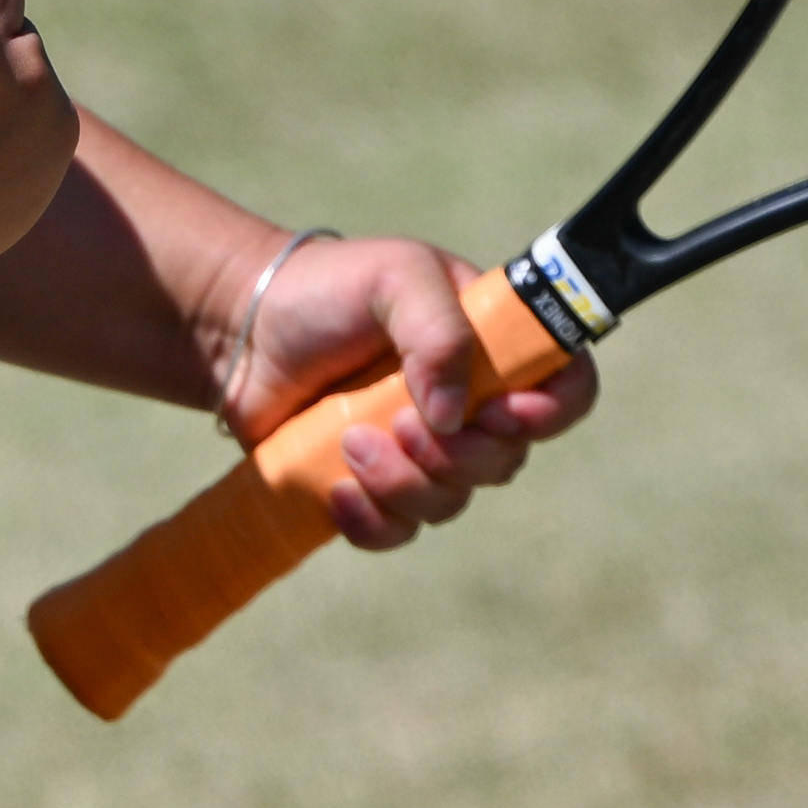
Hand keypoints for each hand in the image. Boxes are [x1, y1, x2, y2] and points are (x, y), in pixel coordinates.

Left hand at [219, 230, 587, 545]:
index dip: (553, 413)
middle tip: (400, 420)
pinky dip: (371, 522)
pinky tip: (335, 490)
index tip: (501, 412)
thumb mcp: (394, 277)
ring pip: (450, 502)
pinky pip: (397, 530)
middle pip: (506, 461)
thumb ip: (438, 331)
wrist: (242, 329)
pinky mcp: (372, 486)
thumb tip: (455, 415)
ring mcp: (421, 450)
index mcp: (493, 347)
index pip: (566, 389)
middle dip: (458, 455)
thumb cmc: (326, 289)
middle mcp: (468, 403)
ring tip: (351, 443)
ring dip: (405, 484)